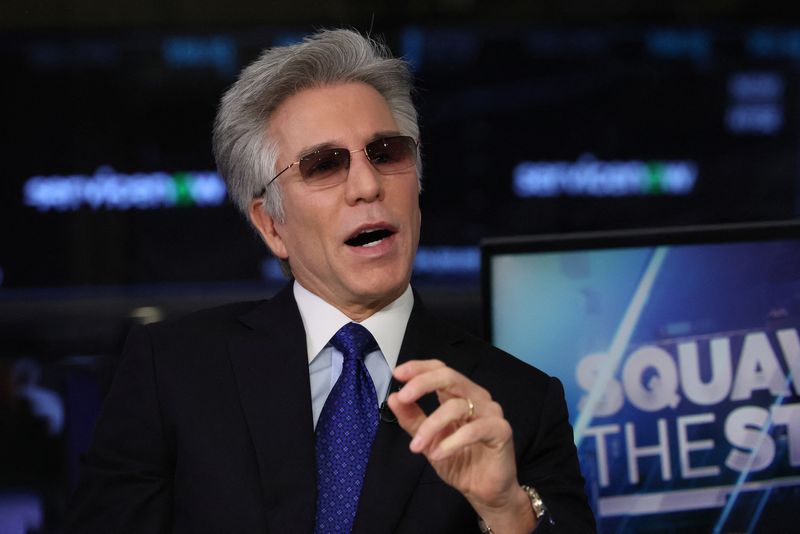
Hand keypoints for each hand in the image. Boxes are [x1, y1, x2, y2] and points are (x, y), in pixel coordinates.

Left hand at [386, 359, 535, 532]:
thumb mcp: (428, 440)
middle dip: (423, 384)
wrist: (483, 491)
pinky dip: (451, 442)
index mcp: (459, 395)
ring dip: (431, 425)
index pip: (441, 369)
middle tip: (403, 397)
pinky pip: (473, 430)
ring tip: (416, 446)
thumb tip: (393, 398)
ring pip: (457, 406)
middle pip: (450, 377)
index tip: (397, 374)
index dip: (419, 368)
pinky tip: (437, 455)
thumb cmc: (459, 461)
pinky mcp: (501, 431)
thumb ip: (412, 419)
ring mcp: (491, 412)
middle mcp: (477, 397)